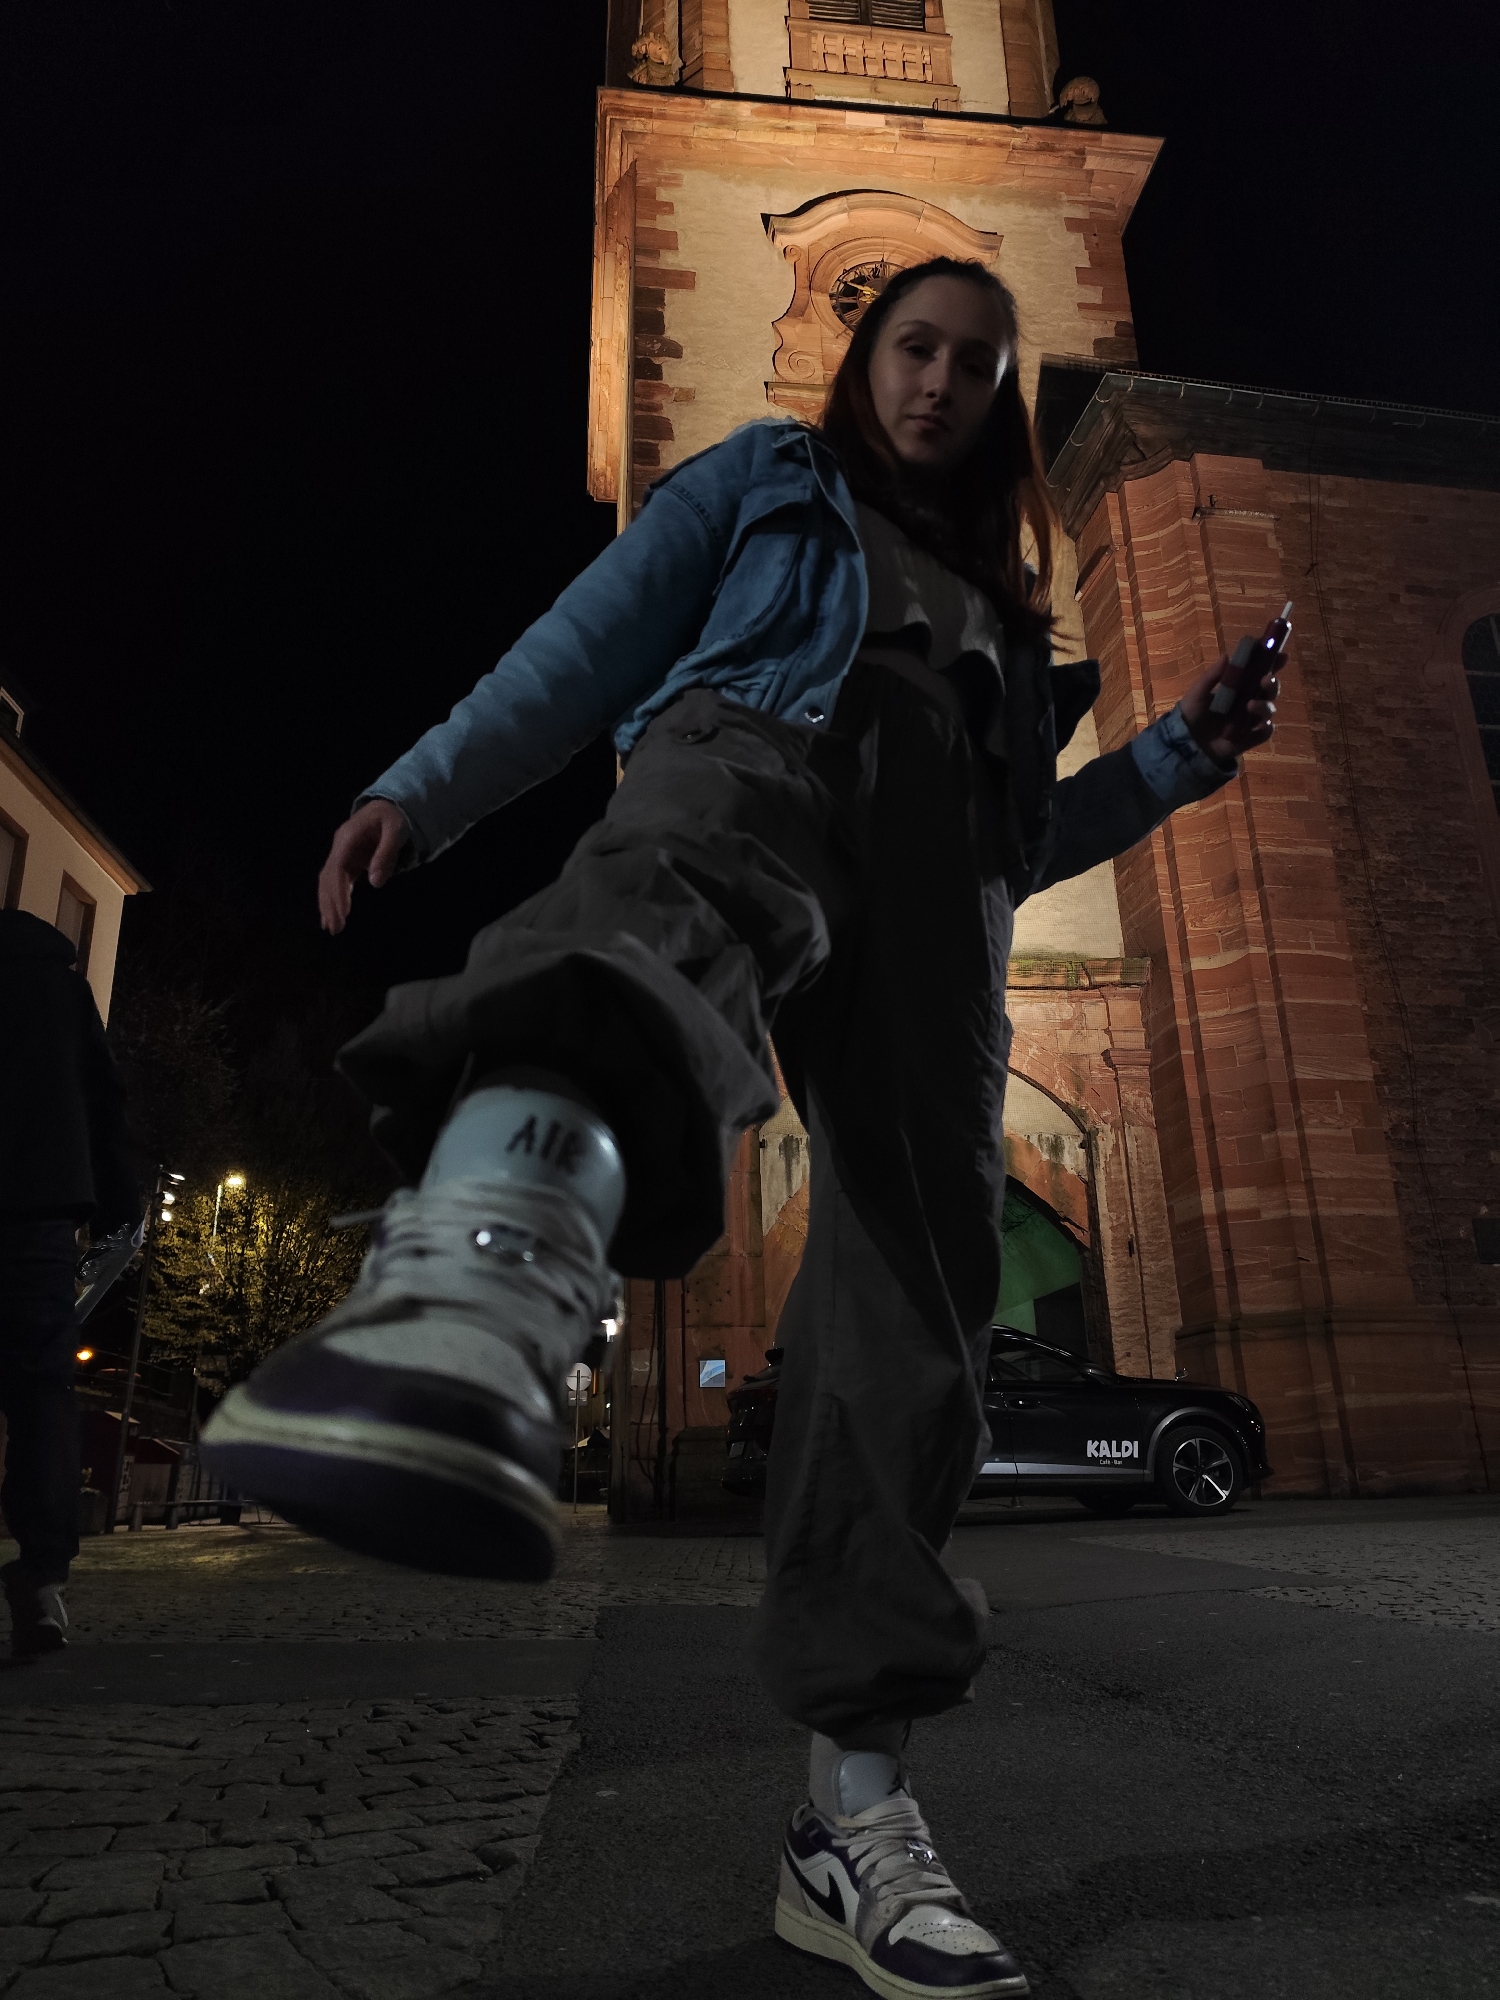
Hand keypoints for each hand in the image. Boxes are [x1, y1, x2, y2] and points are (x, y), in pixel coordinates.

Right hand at [318, 799, 408, 933]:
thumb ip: (386, 854)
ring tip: (331, 928)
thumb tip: (375, 882)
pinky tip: (332, 917)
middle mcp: (339, 848)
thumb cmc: (392, 817)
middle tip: (336, 928)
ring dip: (328, 905)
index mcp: (347, 838)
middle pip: (328, 878)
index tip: (343, 912)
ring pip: (328, 882)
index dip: (339, 891)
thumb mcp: (395, 829)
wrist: (386, 807)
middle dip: (331, 903)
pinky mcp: (347, 862)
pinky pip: (336, 883)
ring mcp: (341, 855)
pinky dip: (333, 899)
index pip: (337, 868)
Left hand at [1179, 656, 1278, 766]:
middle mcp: (1247, 701)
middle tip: (1265, 679)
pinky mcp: (1249, 738)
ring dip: (1265, 705)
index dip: (1272, 663)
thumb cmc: (1191, 714)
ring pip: (1269, 710)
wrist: (1184, 743)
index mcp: (1237, 687)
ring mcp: (1249, 720)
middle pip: (1269, 690)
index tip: (1281, 655)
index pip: (1258, 672)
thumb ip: (1212, 676)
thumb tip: (1228, 656)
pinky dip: (1267, 728)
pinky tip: (1261, 725)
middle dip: (1272, 683)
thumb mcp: (1198, 693)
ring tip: (1250, 705)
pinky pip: (1266, 733)